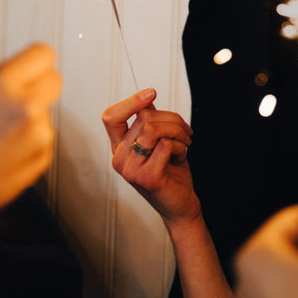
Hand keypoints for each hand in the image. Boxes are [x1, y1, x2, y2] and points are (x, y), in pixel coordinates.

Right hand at [0, 43, 60, 226]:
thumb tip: (10, 82)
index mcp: (1, 85)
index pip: (42, 54)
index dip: (34, 61)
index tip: (28, 68)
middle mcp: (27, 106)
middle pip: (55, 79)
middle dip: (39, 84)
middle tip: (19, 96)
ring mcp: (39, 134)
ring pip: (46, 112)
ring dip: (30, 118)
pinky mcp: (43, 157)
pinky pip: (42, 139)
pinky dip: (28, 143)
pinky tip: (0, 155)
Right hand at [102, 89, 197, 225]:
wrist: (181, 205)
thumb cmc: (171, 173)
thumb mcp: (160, 143)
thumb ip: (151, 123)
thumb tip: (148, 98)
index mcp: (120, 148)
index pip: (111, 117)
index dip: (130, 101)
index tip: (151, 93)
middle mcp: (119, 158)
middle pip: (144, 118)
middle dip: (172, 119)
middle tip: (186, 132)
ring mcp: (130, 169)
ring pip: (154, 129)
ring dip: (178, 131)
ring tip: (185, 143)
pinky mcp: (146, 176)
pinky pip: (165, 145)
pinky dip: (180, 146)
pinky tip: (181, 156)